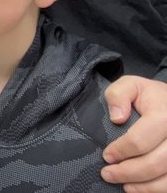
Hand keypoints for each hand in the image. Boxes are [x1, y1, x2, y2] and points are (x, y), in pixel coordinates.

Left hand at [102, 75, 166, 190]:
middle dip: (128, 172)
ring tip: (124, 186)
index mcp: (164, 115)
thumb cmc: (150, 96)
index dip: (121, 151)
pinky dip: (157, 189)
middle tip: (107, 174)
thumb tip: (116, 118)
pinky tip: (142, 188)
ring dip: (144, 186)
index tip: (106, 156)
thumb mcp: (132, 85)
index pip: (140, 139)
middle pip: (155, 163)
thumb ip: (119, 95)